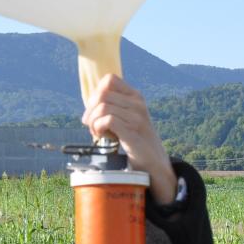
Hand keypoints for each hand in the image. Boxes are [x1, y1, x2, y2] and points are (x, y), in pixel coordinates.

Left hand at [83, 74, 178, 203]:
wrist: (154, 163)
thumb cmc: (136, 141)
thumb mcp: (127, 118)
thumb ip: (113, 107)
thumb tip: (89, 102)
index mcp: (136, 97)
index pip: (109, 80)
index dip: (96, 93)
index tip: (95, 110)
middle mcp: (138, 104)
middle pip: (101, 94)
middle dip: (90, 110)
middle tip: (91, 125)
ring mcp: (137, 117)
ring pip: (102, 107)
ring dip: (93, 121)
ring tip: (96, 132)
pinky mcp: (133, 132)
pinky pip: (108, 120)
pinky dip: (98, 127)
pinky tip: (101, 135)